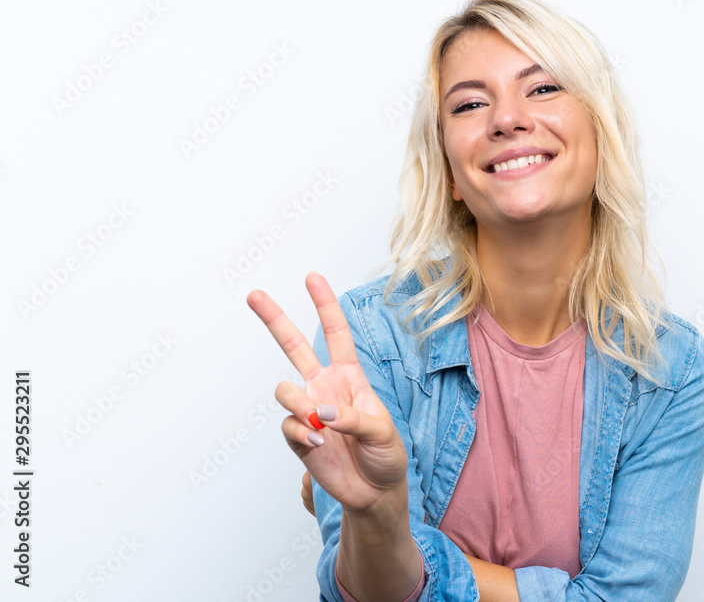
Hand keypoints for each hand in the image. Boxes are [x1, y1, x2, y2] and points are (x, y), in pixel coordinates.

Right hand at [247, 272, 408, 515]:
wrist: (374, 492)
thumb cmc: (385, 455)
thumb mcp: (382, 432)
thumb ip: (353, 417)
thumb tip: (320, 412)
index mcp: (349, 376)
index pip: (335, 334)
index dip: (325, 305)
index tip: (312, 277)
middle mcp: (324, 387)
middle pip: (293, 346)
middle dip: (274, 319)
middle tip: (253, 295)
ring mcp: (308, 410)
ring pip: (284, 391)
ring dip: (299, 404)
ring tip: (321, 425)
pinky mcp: (298, 437)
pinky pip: (288, 426)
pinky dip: (302, 435)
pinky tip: (319, 446)